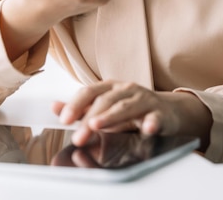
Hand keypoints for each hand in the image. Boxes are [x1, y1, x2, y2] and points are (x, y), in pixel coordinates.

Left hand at [52, 80, 211, 151]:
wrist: (167, 110)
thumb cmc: (132, 108)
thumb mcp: (105, 106)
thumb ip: (82, 108)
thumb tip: (55, 107)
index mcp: (110, 87)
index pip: (89, 92)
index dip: (76, 104)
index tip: (64, 119)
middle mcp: (125, 89)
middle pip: (105, 101)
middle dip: (89, 118)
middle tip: (78, 136)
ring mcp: (143, 99)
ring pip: (126, 107)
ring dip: (111, 116)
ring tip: (97, 125)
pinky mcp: (160, 112)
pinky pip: (155, 117)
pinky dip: (151, 122)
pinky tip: (147, 128)